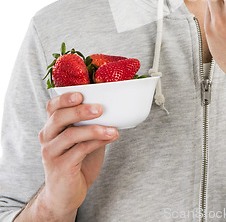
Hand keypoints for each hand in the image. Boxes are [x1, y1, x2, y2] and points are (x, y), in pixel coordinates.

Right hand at [37, 92, 118, 218]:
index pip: (52, 106)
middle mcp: (47, 137)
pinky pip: (80, 151)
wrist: (66, 194)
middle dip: (80, 111)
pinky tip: (111, 137)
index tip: (81, 93)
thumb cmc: (76, 161)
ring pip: (70, 135)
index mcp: (52, 126)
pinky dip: (98, 142)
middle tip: (100, 108)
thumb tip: (115, 105)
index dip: (64, 98)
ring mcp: (51, 153)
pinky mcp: (60, 168)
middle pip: (59, 117)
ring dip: (94, 129)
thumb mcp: (82, 137)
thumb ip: (90, 122)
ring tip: (113, 128)